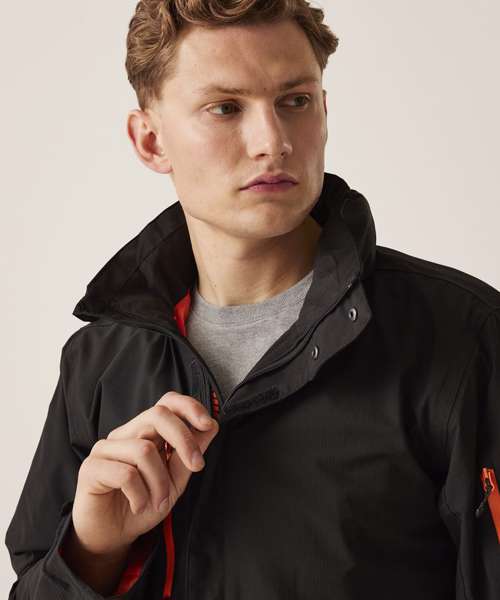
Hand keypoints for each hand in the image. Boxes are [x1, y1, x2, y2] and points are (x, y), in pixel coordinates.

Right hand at [71, 390, 218, 556]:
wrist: (111, 536)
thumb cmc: (143, 504)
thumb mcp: (175, 482)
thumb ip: (189, 455)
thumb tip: (211, 425)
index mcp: (146, 432)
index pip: (166, 402)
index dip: (188, 406)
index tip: (208, 424)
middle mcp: (125, 434)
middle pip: (157, 415)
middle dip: (184, 439)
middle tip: (197, 466)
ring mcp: (105, 449)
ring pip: (144, 449)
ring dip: (160, 482)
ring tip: (158, 502)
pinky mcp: (90, 468)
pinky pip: (125, 474)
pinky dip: (140, 494)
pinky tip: (139, 506)